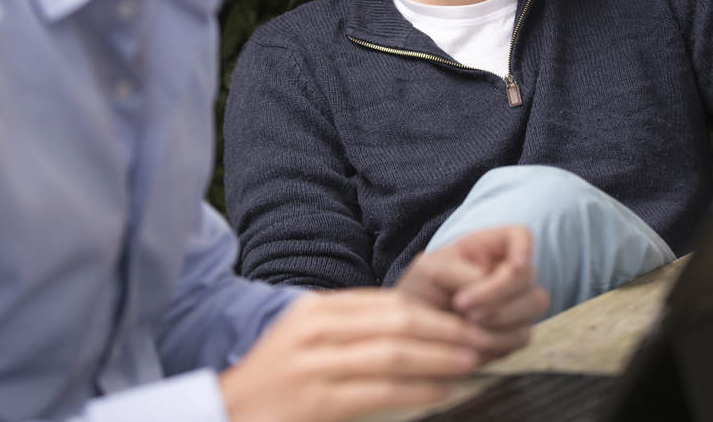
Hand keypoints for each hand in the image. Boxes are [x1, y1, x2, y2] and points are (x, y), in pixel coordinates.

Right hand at [219, 288, 490, 421]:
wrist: (229, 413)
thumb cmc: (278, 379)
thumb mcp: (308, 338)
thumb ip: (352, 327)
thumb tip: (415, 325)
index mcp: (317, 309)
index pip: (387, 301)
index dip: (434, 309)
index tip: (468, 319)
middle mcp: (315, 330)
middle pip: (396, 321)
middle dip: (446, 329)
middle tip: (482, 337)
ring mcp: (314, 366)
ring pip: (392, 354)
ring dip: (440, 357)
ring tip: (472, 360)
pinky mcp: (317, 402)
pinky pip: (380, 392)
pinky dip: (417, 390)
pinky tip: (441, 391)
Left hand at [396, 225, 548, 359]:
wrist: (414, 331)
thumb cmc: (421, 290)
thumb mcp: (431, 272)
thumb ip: (460, 272)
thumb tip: (485, 284)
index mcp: (487, 248)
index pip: (519, 235)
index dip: (523, 248)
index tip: (515, 266)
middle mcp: (507, 273)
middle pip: (528, 274)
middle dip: (498, 291)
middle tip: (462, 305)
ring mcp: (516, 302)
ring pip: (534, 303)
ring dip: (500, 316)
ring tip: (466, 322)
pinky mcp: (515, 332)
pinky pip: (523, 335)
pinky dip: (499, 339)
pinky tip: (473, 341)